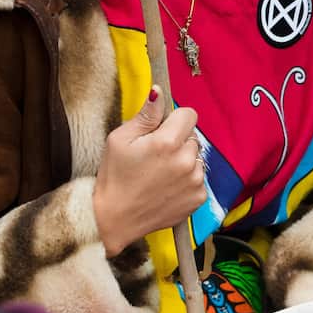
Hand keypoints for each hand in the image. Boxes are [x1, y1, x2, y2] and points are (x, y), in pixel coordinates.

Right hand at [93, 86, 206, 256]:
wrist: (113, 220)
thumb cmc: (113, 177)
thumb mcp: (120, 139)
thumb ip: (146, 115)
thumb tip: (159, 92)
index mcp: (167, 142)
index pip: (189, 114)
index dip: (174, 120)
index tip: (161, 131)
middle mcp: (186, 160)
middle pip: (193, 136)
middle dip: (178, 141)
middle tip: (155, 156)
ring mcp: (195, 181)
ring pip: (197, 157)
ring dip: (184, 161)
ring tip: (160, 174)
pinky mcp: (198, 198)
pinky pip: (199, 178)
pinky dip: (187, 181)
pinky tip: (167, 188)